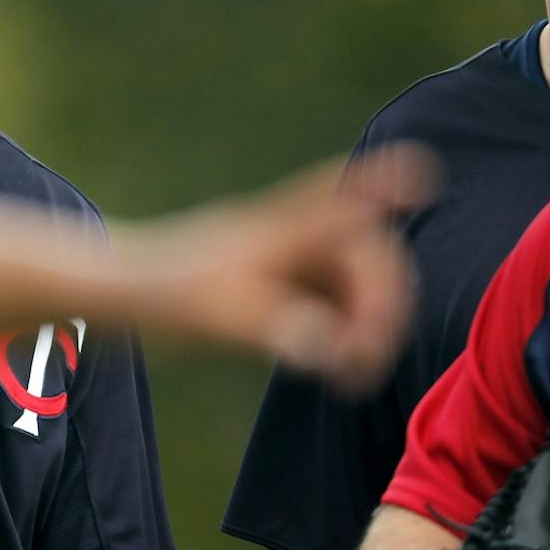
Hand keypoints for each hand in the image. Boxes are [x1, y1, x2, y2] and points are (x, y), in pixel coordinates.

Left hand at [124, 148, 432, 393]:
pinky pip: (337, 304)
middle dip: (384, 305)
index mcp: (280, 231)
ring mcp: (293, 260)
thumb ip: (279, 327)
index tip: (424, 174)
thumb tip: (330, 350)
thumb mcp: (220, 317)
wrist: (125, 294)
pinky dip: (348, 334)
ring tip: (357, 375)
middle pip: (369, 257)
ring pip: (357, 285)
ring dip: (371, 325)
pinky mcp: (287, 286)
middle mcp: (294, 237)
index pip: (342, 202)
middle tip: (371, 359)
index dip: (384, 185)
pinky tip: (344, 369)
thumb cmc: (167, 296)